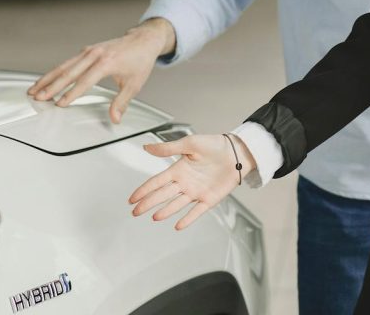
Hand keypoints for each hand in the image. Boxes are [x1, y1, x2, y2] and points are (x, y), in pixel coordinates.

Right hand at [27, 17, 176, 121]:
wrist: (143, 40)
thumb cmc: (139, 61)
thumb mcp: (134, 84)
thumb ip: (122, 102)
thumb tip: (115, 118)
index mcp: (106, 62)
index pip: (85, 81)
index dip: (71, 94)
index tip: (59, 104)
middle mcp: (95, 54)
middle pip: (68, 72)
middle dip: (51, 86)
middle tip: (38, 97)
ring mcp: (89, 51)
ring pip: (64, 65)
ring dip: (48, 78)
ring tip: (34, 89)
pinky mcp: (87, 50)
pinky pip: (68, 62)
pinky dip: (55, 71)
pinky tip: (45, 80)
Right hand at [128, 134, 255, 229]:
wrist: (237, 152)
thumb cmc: (214, 145)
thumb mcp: (189, 143)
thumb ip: (168, 148)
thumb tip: (147, 147)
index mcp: (178, 169)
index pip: (156, 182)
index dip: (143, 190)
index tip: (132, 198)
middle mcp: (185, 183)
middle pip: (162, 195)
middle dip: (148, 203)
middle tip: (136, 212)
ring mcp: (196, 192)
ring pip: (177, 204)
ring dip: (166, 211)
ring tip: (155, 217)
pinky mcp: (209, 199)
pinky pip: (196, 211)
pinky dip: (188, 219)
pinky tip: (178, 225)